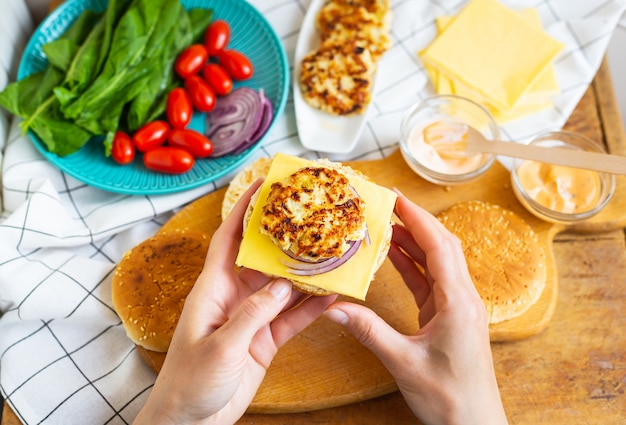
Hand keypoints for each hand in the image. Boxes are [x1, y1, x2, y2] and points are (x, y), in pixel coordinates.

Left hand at [135, 180, 336, 424]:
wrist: (190, 422)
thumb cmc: (190, 381)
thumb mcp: (221, 345)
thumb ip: (253, 313)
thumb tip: (284, 286)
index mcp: (212, 289)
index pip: (229, 239)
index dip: (244, 211)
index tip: (264, 185)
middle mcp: (233, 297)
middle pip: (263, 259)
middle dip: (286, 239)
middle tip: (313, 218)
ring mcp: (251, 318)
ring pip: (283, 288)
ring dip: (306, 274)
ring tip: (332, 255)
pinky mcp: (264, 340)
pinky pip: (291, 318)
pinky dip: (311, 309)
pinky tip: (332, 297)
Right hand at [324, 192, 506, 424]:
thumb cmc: (449, 398)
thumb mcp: (403, 363)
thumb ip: (368, 331)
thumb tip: (334, 307)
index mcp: (458, 302)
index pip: (438, 246)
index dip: (417, 218)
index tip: (395, 197)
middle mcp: (463, 298)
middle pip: (441, 246)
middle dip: (415, 221)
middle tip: (387, 203)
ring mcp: (458, 307)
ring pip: (437, 261)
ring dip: (413, 241)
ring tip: (385, 224)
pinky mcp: (450, 317)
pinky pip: (431, 281)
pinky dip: (412, 265)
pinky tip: (393, 256)